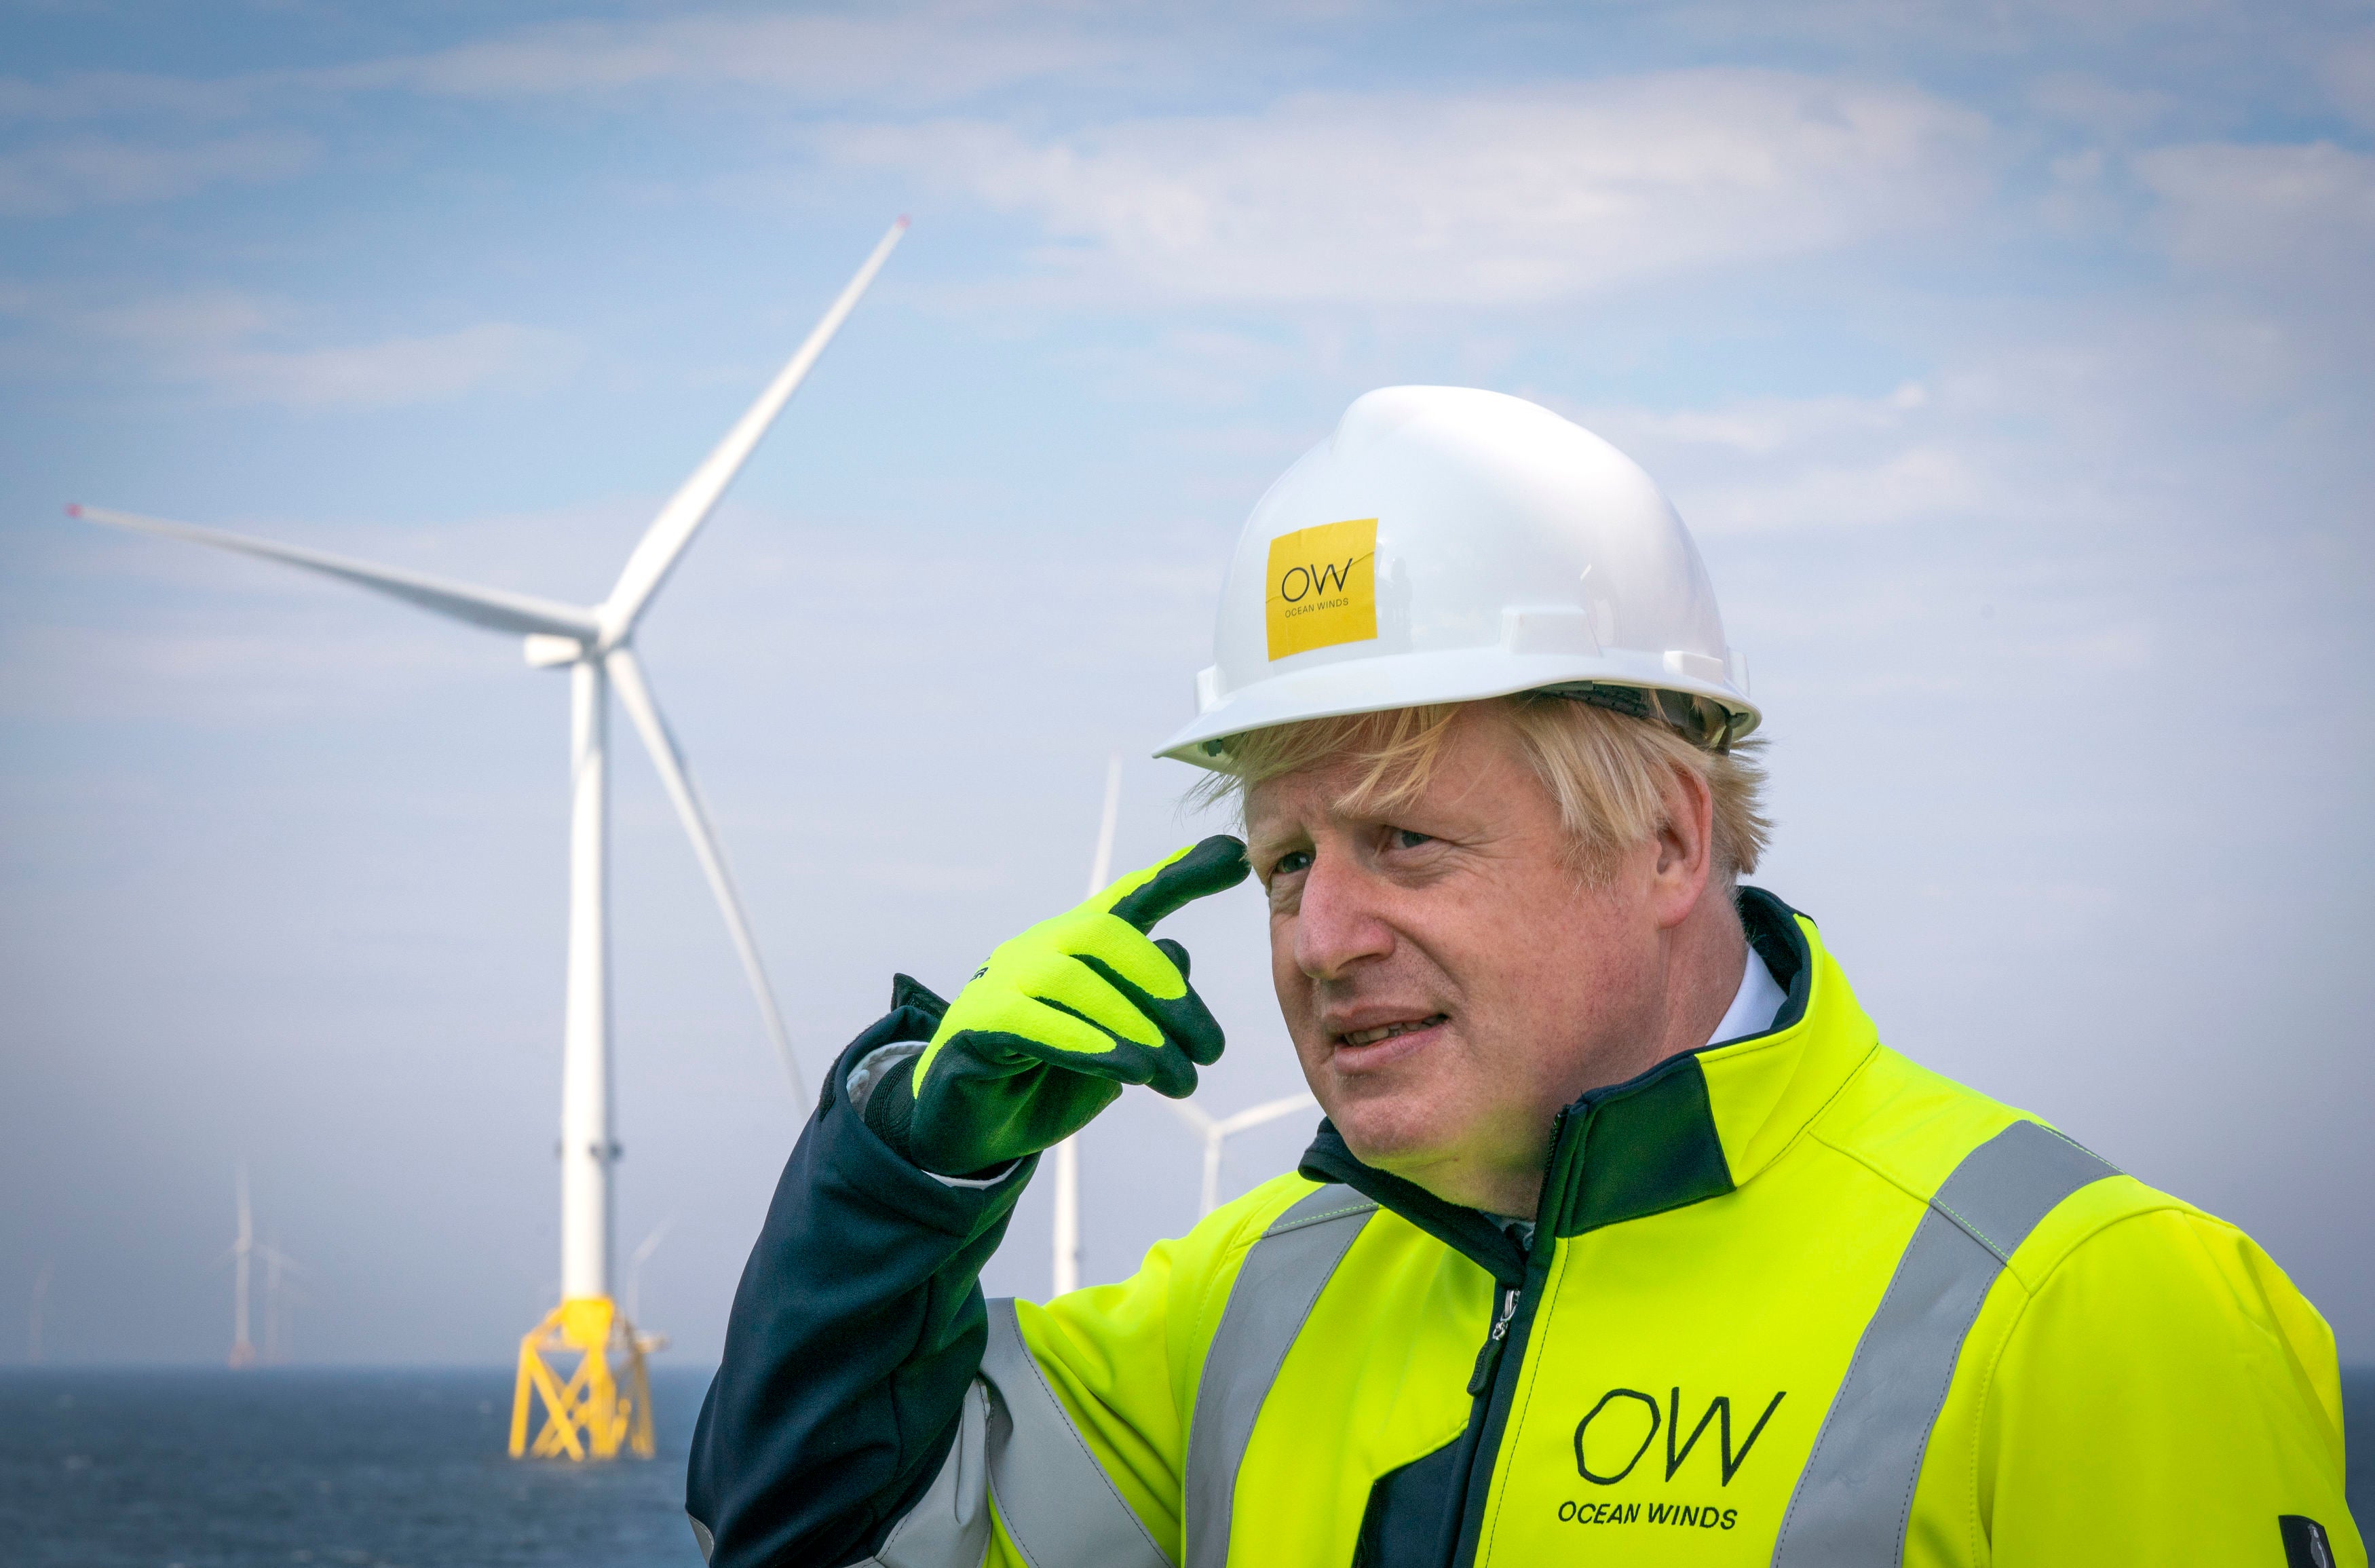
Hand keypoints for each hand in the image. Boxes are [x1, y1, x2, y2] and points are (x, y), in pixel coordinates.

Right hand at [883, 836, 1248, 1175]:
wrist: (972, 1133)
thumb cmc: (1049, 1081)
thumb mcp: (1115, 1043)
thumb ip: (1145, 1001)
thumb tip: (1179, 951)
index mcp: (1076, 948)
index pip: (1130, 898)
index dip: (1179, 875)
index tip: (1234, 858)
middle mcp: (1036, 950)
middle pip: (1105, 935)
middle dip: (1167, 989)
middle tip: (1212, 1051)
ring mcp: (998, 983)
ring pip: (1072, 980)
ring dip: (1137, 1030)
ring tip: (1180, 1082)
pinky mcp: (972, 1027)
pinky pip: (1029, 1023)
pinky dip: (1085, 1045)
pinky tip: (1128, 1074)